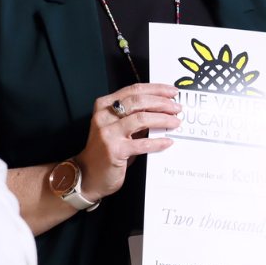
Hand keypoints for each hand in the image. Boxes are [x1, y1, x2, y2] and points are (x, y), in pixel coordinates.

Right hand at [76, 82, 181, 200]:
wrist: (88, 175)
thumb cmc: (106, 150)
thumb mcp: (117, 128)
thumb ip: (134, 116)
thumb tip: (161, 108)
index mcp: (104, 106)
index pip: (134, 90)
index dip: (156, 89)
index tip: (172, 92)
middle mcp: (104, 117)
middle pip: (138, 101)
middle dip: (162, 103)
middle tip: (177, 107)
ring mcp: (108, 133)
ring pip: (141, 119)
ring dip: (162, 119)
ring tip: (175, 122)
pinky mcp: (114, 150)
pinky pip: (142, 143)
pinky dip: (157, 142)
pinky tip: (167, 142)